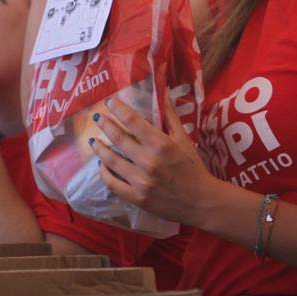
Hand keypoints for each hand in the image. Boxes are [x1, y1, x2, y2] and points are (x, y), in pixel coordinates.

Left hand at [91, 94, 221, 227]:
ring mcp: (141, 181)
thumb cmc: (193, 168)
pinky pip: (112, 183)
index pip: (133, 121)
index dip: (118, 109)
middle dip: (105, 124)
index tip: (109, 101)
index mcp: (161, 144)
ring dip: (100, 148)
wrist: (201, 202)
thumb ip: (170, 117)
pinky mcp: (136, 198)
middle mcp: (148, 161)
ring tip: (94, 141)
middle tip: (97, 117)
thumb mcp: (184, 139)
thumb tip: (162, 93)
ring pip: (111, 160)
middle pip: (118, 138)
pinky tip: (102, 165)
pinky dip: (103, 172)